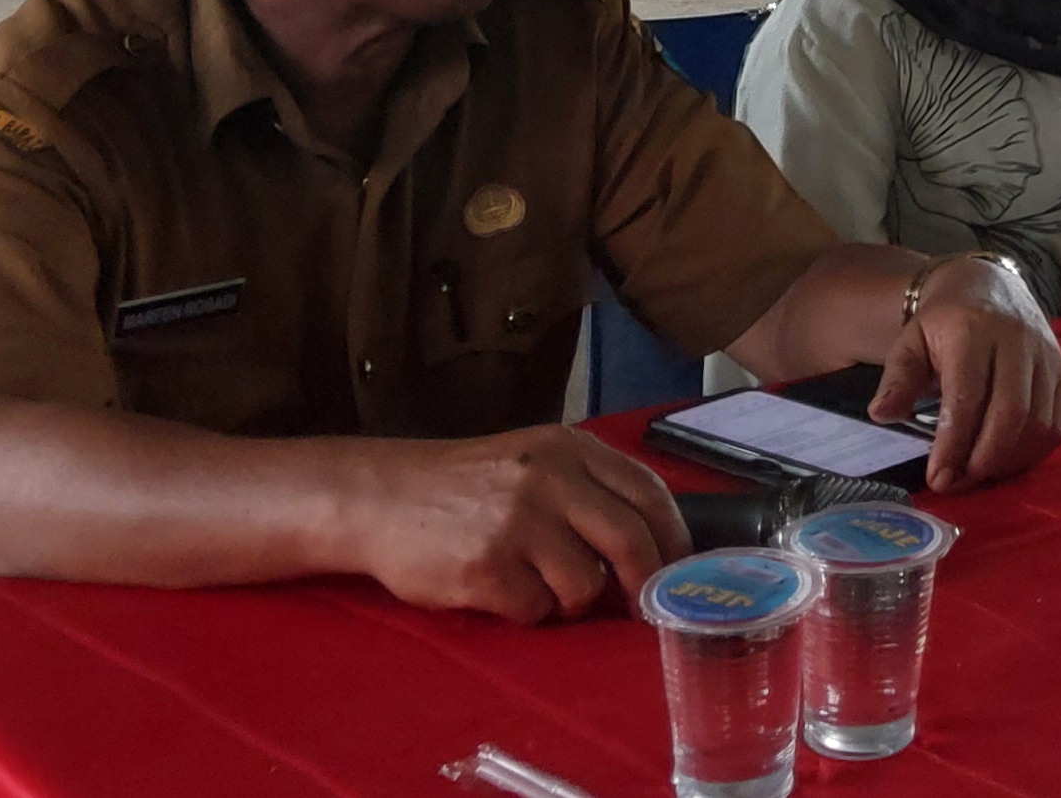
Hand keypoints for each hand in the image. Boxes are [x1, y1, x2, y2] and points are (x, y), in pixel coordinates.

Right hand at [344, 425, 688, 621]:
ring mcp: (518, 524)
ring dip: (571, 600)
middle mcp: (549, 479)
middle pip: (630, 542)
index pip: (648, 492)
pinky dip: (527, 611)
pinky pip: (536, 610)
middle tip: (641, 607)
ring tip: (538, 584)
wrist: (381, 496)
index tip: (679, 567)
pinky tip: (500, 589)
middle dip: (643, 582)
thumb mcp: (533, 460)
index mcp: (569, 448)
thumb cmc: (466, 485)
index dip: (673, 536)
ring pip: (584, 586)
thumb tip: (651, 542)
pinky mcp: (487, 568)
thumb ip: (588, 488)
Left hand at [868, 255, 1060, 490]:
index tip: (937, 478)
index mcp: (972, 331)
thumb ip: (898, 378)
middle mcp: (1016, 340)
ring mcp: (1045, 354)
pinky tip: (1007, 460)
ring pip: (1038, 422)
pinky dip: (1034, 451)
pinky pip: (1056, 421)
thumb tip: (882, 415)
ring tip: (979, 474)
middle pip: (1010, 414)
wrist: (988, 285)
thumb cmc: (944, 321)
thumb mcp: (911, 341)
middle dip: (983, 460)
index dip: (953, 443)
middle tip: (957, 482)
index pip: (967, 396)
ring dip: (1009, 460)